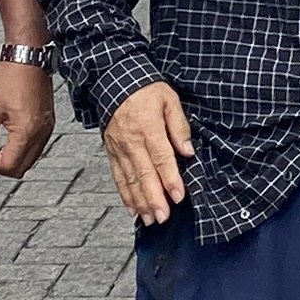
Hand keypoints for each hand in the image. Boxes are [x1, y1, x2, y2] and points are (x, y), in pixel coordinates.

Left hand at [0, 57, 53, 177]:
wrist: (28, 58)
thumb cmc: (10, 78)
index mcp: (26, 132)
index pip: (10, 166)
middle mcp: (41, 134)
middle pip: (22, 168)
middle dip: (3, 165)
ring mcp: (47, 129)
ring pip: (31, 159)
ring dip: (14, 158)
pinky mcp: (49, 123)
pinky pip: (37, 147)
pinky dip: (24, 148)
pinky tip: (11, 136)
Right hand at [103, 80, 196, 223]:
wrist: (114, 80)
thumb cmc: (145, 90)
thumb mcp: (169, 100)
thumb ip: (179, 126)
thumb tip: (187, 151)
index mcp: (148, 128)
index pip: (161, 158)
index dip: (170, 179)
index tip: (178, 196)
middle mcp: (131, 141)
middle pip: (144, 174)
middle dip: (154, 199)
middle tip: (163, 217)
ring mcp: (119, 148)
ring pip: (130, 180)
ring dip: (140, 202)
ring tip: (150, 219)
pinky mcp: (111, 151)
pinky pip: (117, 176)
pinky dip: (124, 194)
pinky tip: (132, 208)